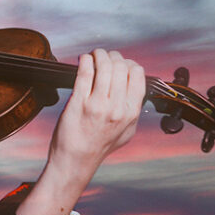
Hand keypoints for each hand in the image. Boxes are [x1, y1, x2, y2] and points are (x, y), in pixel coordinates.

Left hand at [17, 48, 143, 214]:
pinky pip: (84, 72)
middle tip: (104, 56)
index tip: (120, 63)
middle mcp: (116, 107)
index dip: (129, 63)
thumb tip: (135, 87)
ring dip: (99, 54)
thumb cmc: (99, 146)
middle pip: (121, 66)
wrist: (76, 160)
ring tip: (94, 55)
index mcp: (131, 112)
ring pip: (104, 66)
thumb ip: (132, 109)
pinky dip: (85, 60)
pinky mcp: (78, 102)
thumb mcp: (126, 131)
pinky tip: (83, 60)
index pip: (137, 74)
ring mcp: (97, 104)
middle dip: (113, 56)